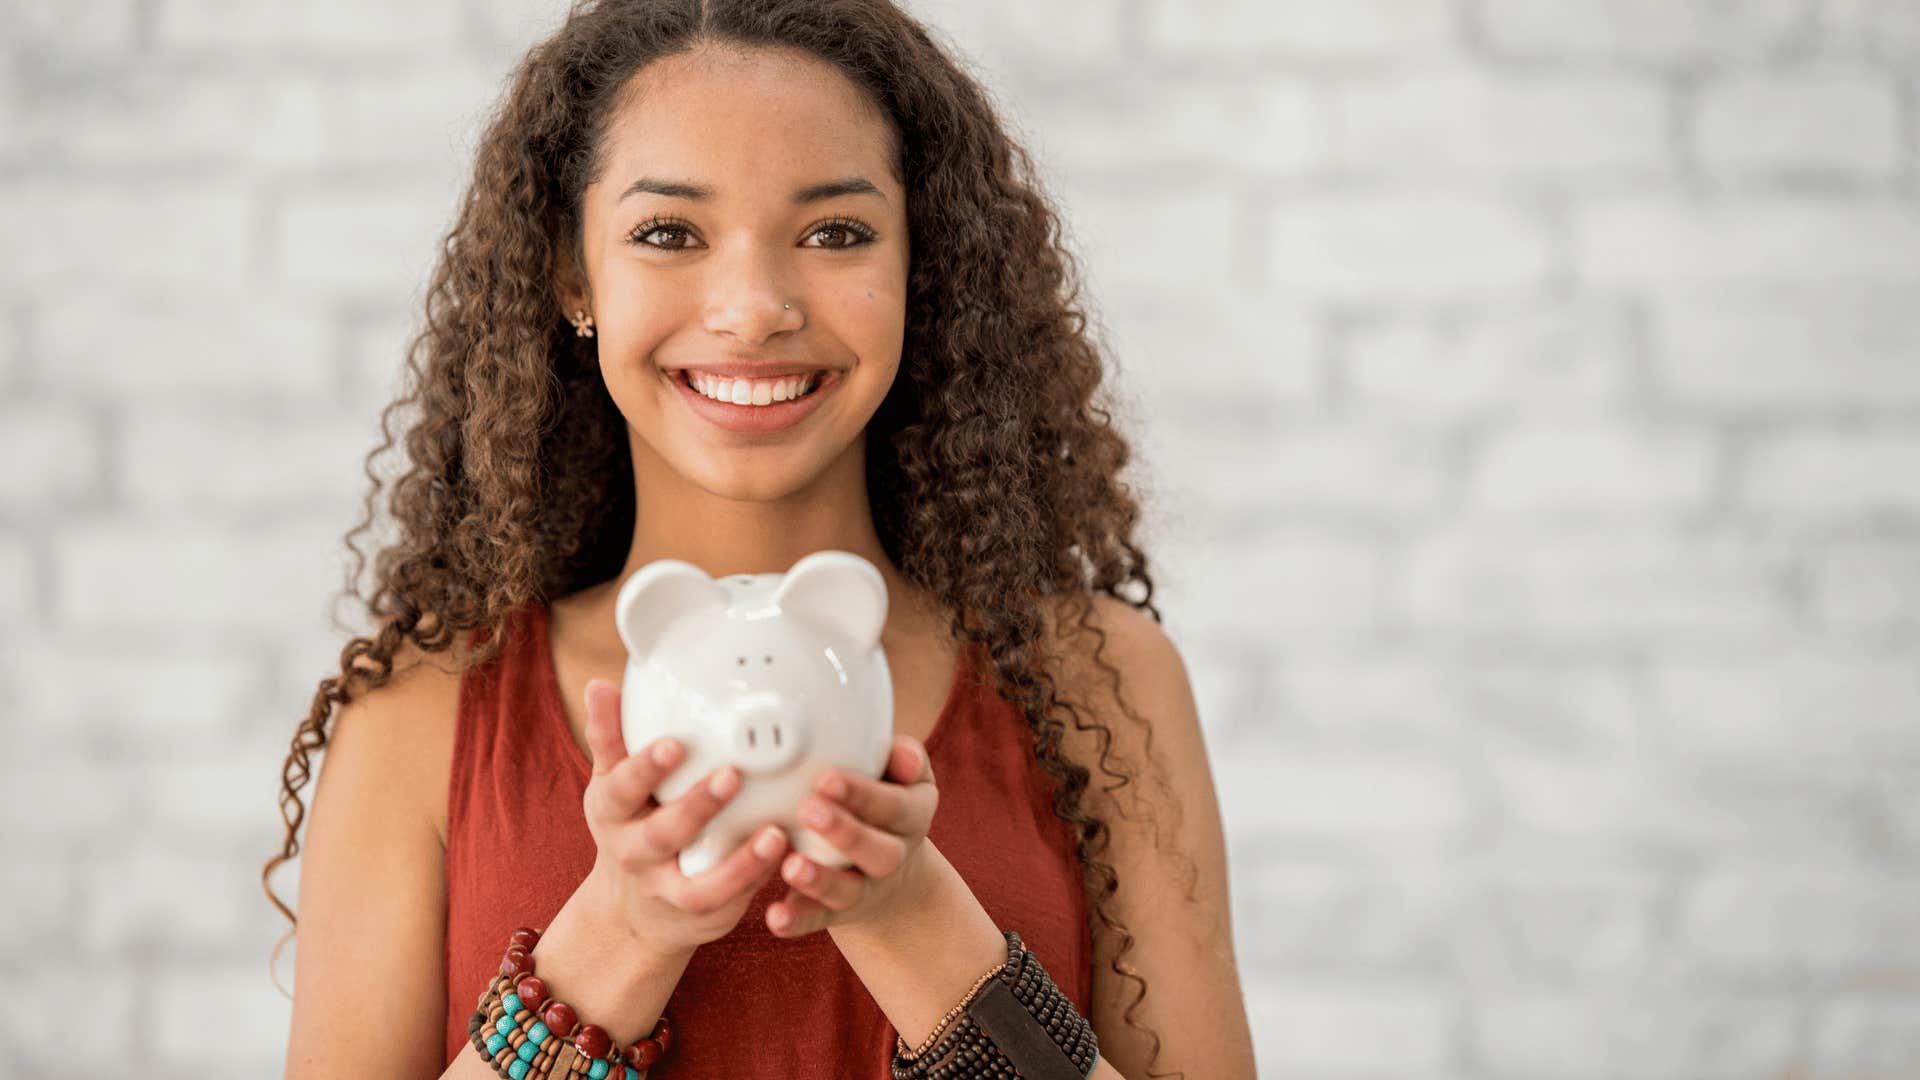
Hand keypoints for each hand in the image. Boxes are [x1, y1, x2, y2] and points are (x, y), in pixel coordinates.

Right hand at [579, 677, 790, 957]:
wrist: (631, 909)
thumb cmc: (633, 824)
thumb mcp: (613, 783)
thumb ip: (611, 736)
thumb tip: (599, 685)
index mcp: (613, 812)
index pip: (622, 787)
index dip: (646, 767)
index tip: (676, 742)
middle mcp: (636, 853)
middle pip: (663, 834)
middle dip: (696, 806)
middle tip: (733, 775)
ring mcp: (669, 889)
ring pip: (701, 885)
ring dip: (740, 862)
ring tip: (774, 833)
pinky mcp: (703, 914)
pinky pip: (730, 903)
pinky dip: (757, 880)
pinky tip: (783, 851)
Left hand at [765, 735, 938, 938]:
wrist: (894, 870)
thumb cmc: (886, 802)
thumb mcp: (905, 778)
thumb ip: (902, 758)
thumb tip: (905, 755)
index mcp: (913, 816)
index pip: (895, 806)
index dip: (863, 795)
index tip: (827, 779)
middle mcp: (894, 856)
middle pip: (880, 852)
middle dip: (844, 832)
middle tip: (808, 809)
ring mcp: (865, 888)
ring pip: (848, 891)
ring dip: (820, 880)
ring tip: (791, 865)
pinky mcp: (837, 912)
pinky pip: (818, 918)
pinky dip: (797, 919)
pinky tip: (776, 916)